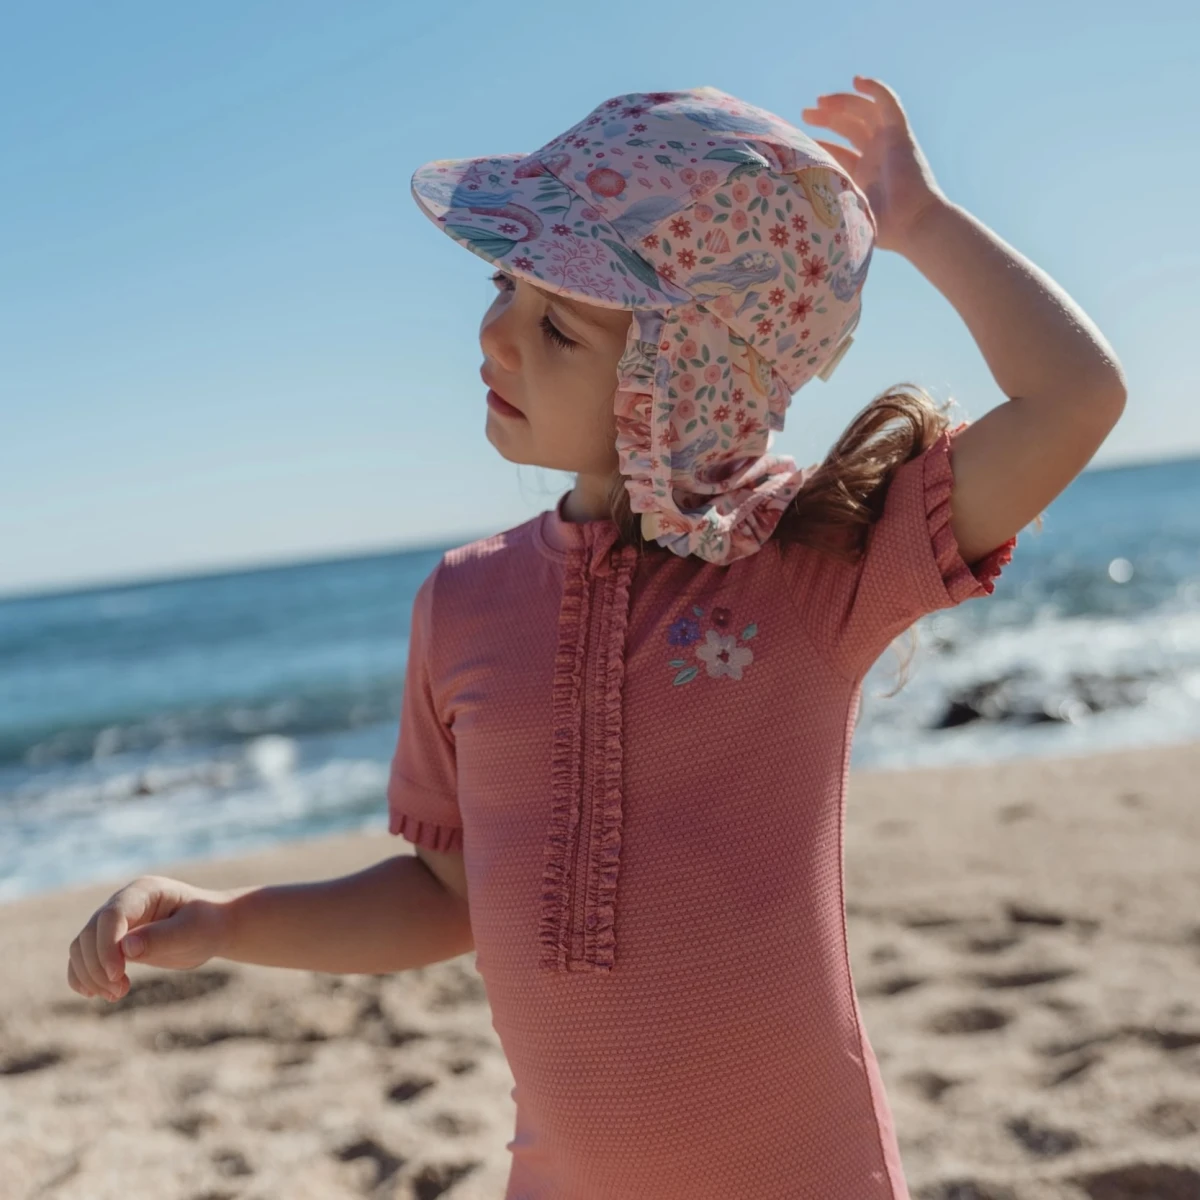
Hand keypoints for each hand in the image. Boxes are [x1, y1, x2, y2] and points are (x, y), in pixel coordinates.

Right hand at [68, 875, 231, 1001]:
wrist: (212, 928)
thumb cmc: (206, 925)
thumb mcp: (193, 931)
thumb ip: (162, 938)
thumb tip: (125, 948)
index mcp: (144, 891)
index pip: (111, 915)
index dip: (107, 946)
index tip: (118, 975)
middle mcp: (123, 903)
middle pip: (91, 933)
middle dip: (98, 966)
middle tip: (120, 991)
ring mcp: (114, 922)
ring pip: (81, 947)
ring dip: (90, 975)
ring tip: (116, 995)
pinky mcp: (111, 942)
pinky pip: (83, 958)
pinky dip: (83, 977)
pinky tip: (95, 994)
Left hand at [802, 76, 948, 254]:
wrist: (911, 225)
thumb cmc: (879, 229)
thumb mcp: (843, 211)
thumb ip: (822, 201)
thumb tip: (788, 198)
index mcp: (863, 175)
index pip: (839, 151)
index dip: (820, 142)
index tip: (798, 140)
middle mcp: (876, 156)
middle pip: (849, 126)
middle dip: (827, 117)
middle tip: (806, 113)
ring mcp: (888, 143)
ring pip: (864, 111)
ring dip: (843, 102)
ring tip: (819, 101)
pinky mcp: (900, 134)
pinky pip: (889, 103)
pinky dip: (875, 88)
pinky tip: (858, 80)